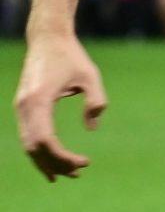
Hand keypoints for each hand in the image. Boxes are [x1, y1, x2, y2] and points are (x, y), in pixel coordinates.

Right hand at [15, 33, 108, 179]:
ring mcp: (21, 107)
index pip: (44, 141)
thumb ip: (96, 102)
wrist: (47, 38)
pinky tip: (53, 163)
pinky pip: (29, 136)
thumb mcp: (91, 77)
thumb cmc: (71, 56)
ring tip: (71, 173)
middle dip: (56, 164)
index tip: (85, 162)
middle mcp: (24, 106)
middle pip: (34, 148)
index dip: (62, 157)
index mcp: (38, 100)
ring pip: (28, 145)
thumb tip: (92, 128)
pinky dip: (40, 152)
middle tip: (81, 172)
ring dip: (47, 161)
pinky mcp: (23, 106)